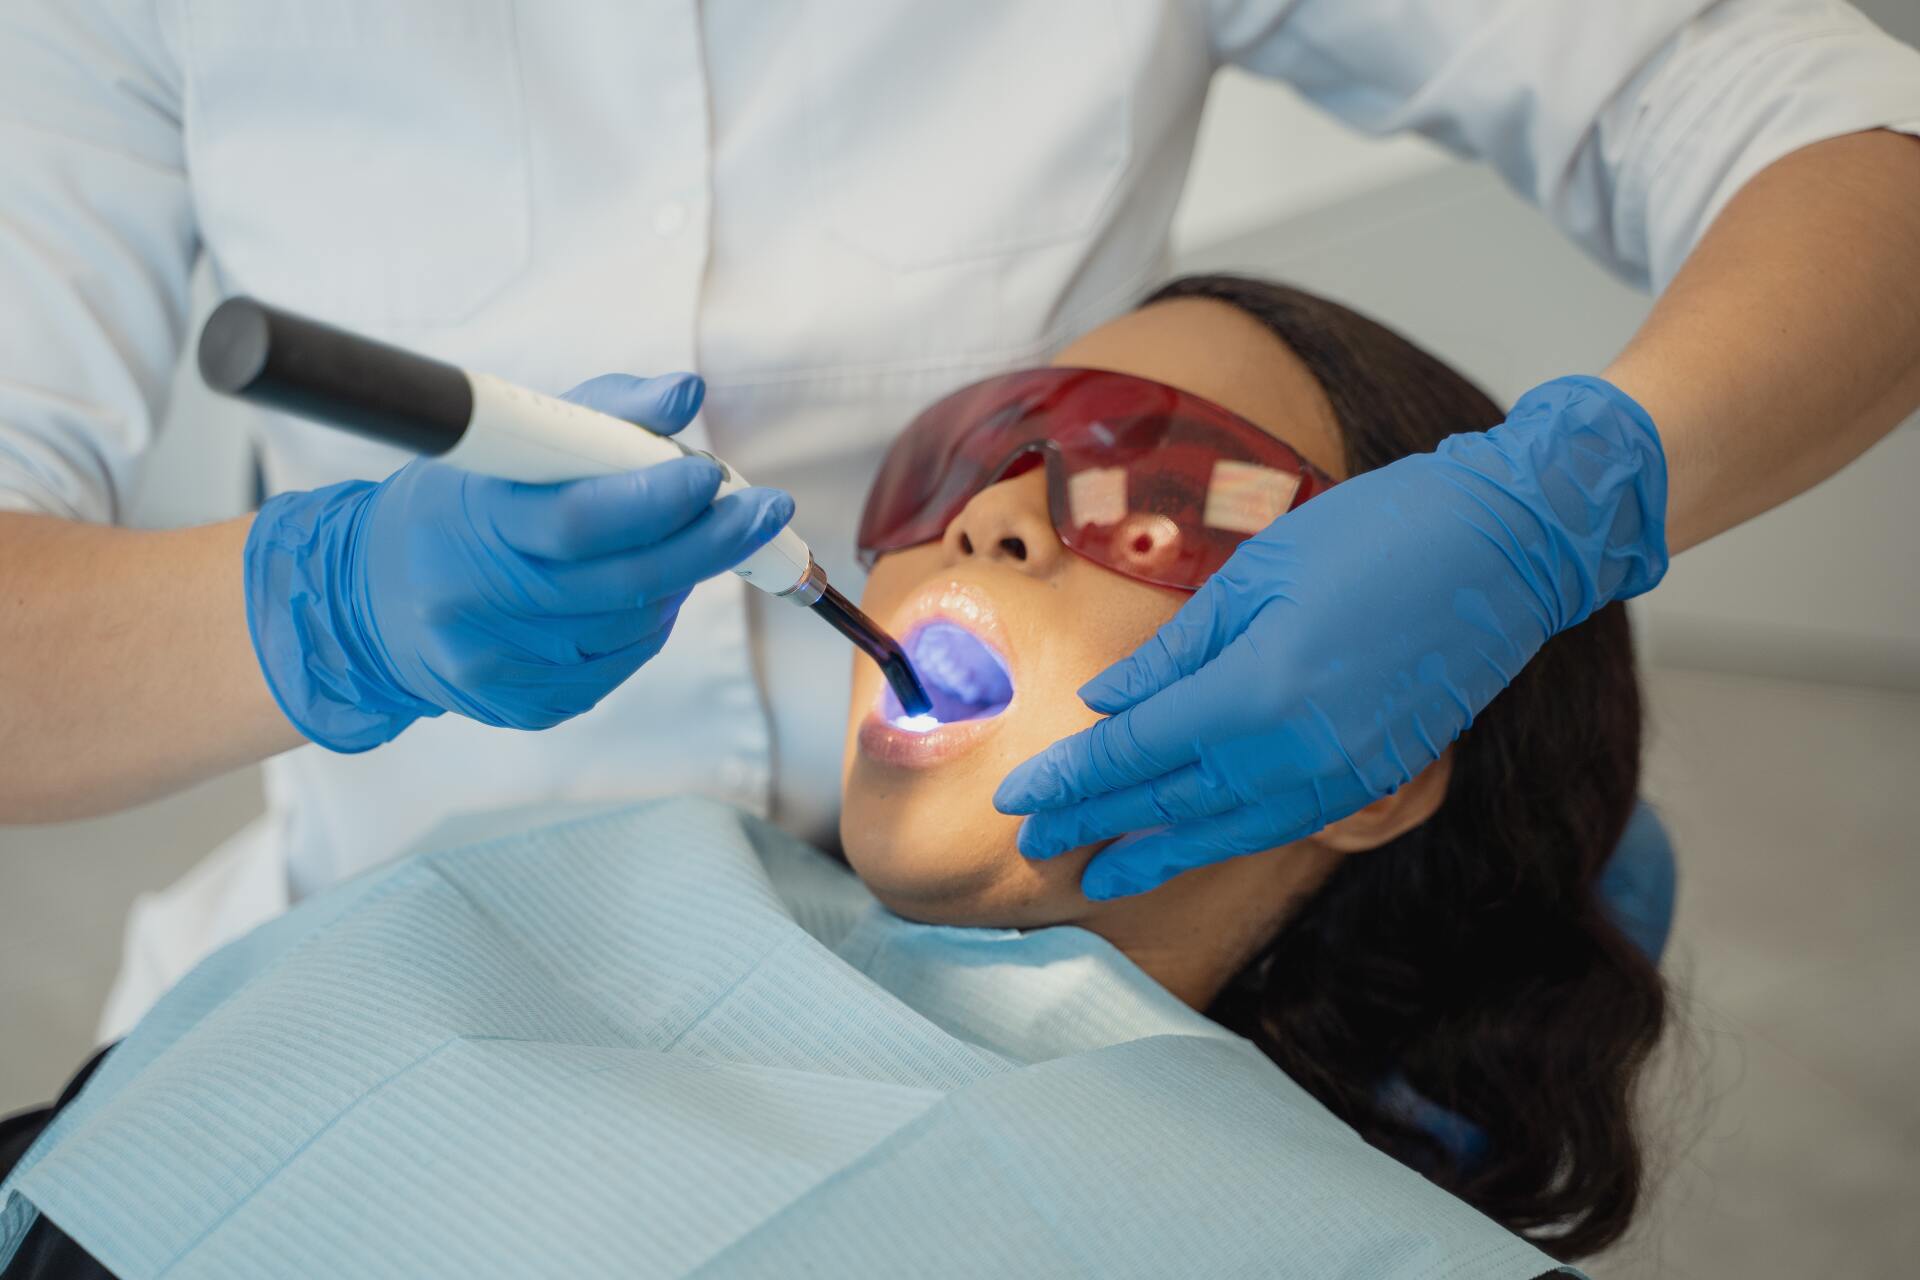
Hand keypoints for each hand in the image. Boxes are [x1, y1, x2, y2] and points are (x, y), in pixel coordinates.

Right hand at [244, 372, 793, 750]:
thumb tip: (688, 392)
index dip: (653, 500)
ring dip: (678, 578)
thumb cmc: (461, 505)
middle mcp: (474, 605)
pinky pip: (621, 660)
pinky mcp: (528, 708)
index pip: (575, 520)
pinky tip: (639, 590)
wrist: (373, 604)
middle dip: (708, 541)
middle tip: (764, 509)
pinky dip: (647, 620)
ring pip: (633, 624)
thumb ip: (605, 414)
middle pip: (623, 581)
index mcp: (467, 524)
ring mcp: (501, 668)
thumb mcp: (511, 444)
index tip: (712, 475)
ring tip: (683, 539)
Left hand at [995, 376, 1668, 899]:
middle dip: (1096, 825)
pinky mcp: (1377, 775)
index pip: (1139, 752)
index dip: (1073, 780)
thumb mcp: (1256, 575)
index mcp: (1258, 693)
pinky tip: (1191, 841)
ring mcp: (1345, 773)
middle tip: (1031, 845)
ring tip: (1100, 873)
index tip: (1015, 799)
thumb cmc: (1377, 533)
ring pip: (1229, 829)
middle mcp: (1299, 752)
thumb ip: (1175, 652)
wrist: (1509, 545)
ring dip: (1158, 851)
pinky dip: (1226, 837)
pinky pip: (1282, 821)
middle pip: (1172, 804)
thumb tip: (1106, 703)